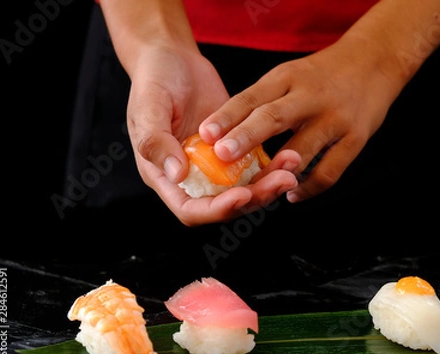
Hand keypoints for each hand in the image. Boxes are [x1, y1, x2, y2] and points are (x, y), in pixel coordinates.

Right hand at [126, 45, 299, 225]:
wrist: (173, 58)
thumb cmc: (153, 81)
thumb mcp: (148, 108)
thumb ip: (156, 143)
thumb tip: (177, 174)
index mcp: (165, 176)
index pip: (191, 210)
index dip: (217, 209)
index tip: (241, 195)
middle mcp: (193, 178)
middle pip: (226, 205)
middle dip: (256, 197)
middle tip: (283, 180)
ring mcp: (215, 166)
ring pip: (246, 189)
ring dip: (270, 183)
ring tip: (292, 165)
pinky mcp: (234, 150)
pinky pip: (255, 168)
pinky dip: (272, 166)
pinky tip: (290, 156)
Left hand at [198, 35, 400, 202]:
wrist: (374, 63)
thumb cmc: (320, 76)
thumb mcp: (289, 75)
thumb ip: (262, 102)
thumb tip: (224, 135)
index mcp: (287, 78)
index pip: (251, 97)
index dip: (227, 116)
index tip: (204, 134)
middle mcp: (310, 96)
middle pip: (274, 118)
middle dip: (246, 137)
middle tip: (223, 155)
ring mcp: (335, 119)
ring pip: (301, 150)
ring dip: (276, 172)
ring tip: (255, 188)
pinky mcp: (355, 139)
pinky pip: (328, 172)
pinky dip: (308, 188)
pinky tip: (292, 194)